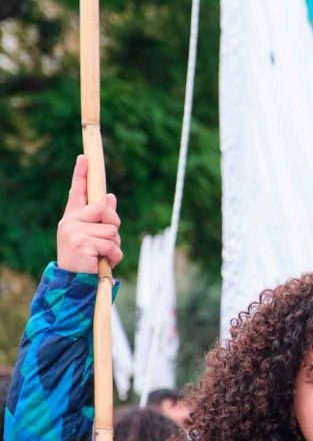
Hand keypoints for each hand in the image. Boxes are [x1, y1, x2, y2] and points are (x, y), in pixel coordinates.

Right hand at [56, 155, 122, 272]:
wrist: (75, 282)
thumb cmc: (87, 259)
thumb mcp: (94, 236)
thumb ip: (102, 218)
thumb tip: (110, 196)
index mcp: (73, 217)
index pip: (78, 191)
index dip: (81, 174)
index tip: (84, 157)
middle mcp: (70, 221)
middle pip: (104, 209)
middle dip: (114, 225)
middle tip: (107, 240)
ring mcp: (74, 232)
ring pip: (111, 230)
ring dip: (114, 245)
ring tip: (102, 255)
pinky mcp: (81, 244)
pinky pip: (111, 245)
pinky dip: (114, 256)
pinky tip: (103, 263)